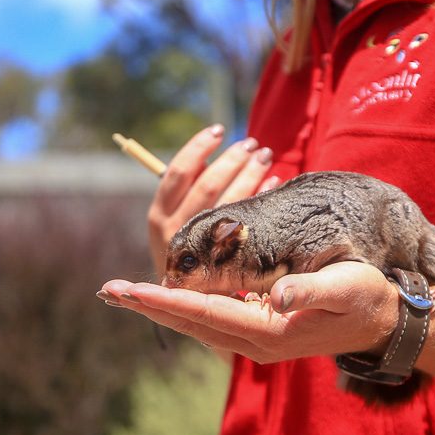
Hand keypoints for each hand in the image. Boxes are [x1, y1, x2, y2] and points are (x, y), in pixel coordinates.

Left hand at [99, 262, 398, 363]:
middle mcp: (254, 341)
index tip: (129, 290)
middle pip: (189, 321)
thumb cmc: (366, 298)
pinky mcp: (259, 329)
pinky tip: (165, 295)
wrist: (382, 322)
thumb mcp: (344, 288)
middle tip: (107, 290)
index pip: (205, 313)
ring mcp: (255, 338)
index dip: (165, 300)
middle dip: (148, 306)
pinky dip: (183, 307)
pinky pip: (211, 319)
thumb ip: (308, 292)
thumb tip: (273, 297)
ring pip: (196, 322)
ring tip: (124, 293)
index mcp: (268, 332)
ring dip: (159, 308)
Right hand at [147, 124, 277, 275]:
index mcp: (158, 216)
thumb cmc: (188, 253)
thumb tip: (212, 151)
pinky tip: (275, 184)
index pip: (177, 173)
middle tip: (253, 144)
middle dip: (232, 161)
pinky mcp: (223, 265)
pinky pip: (247, 226)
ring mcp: (198, 251)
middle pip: (207, 186)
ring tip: (266, 156)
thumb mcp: (176, 224)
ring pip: (229, 204)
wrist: (190, 303)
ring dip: (250, 175)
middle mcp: (175, 233)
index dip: (198, 148)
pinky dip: (262, 199)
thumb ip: (189, 193)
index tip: (219, 130)